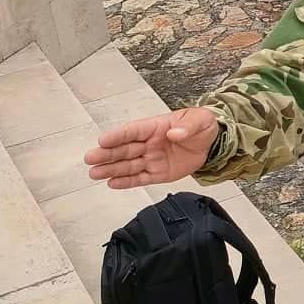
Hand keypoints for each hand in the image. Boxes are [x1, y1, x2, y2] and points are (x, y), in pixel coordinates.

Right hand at [83, 108, 219, 189]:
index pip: (134, 131)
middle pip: (124, 149)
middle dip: (107, 154)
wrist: (212, 143)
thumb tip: (175, 133)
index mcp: (156, 127)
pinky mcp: (157, 173)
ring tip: (94, 173)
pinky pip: (140, 178)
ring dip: (111, 169)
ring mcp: (152, 159)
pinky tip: (111, 183)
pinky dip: (126, 182)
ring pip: (128, 165)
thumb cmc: (201, 126)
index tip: (103, 140)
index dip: (118, 135)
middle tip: (90, 158)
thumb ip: (188, 126)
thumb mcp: (201, 120)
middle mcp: (149, 143)